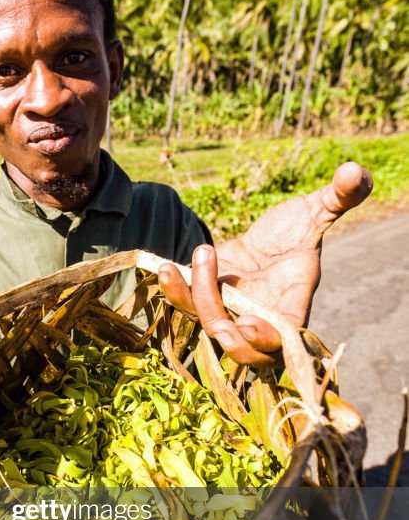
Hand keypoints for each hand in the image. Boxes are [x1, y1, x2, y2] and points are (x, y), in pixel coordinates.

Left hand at [159, 161, 372, 364]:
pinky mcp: (204, 296)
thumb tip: (356, 171)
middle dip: (228, 337)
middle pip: (242, 348)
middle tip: (220, 322)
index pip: (283, 339)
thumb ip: (338, 198)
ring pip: (206, 323)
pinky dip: (174, 290)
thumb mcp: (316, 212)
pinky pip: (185, 303)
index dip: (266, 340)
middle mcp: (259, 316)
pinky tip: (164, 267)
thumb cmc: (297, 230)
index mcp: (292, 306)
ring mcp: (229, 310)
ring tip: (184, 261)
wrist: (268, 239)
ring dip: (192, 300)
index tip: (248, 325)